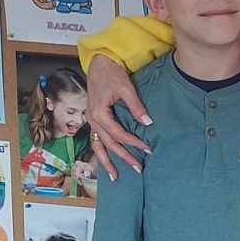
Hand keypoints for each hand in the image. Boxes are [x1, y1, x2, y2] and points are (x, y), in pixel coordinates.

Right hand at [87, 51, 152, 178]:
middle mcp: (92, 120)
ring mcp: (91, 121)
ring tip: (116, 177)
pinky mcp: (93, 120)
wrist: (99, 63)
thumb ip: (136, 106)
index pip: (118, 134)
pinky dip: (101, 153)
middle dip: (123, 158)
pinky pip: (96, 140)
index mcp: (99, 113)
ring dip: (107, 162)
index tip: (147, 149)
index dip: (133, 143)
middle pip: (108, 144)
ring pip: (98, 146)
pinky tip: (107, 162)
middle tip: (138, 169)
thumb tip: (148, 122)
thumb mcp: (126, 88)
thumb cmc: (111, 73)